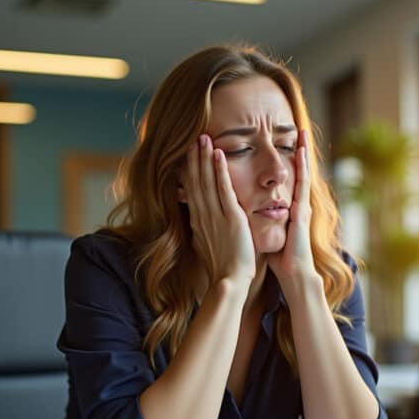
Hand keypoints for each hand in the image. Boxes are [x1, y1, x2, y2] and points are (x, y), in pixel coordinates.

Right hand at [185, 134, 255, 284]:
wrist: (229, 281)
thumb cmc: (223, 268)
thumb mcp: (208, 245)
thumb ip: (204, 231)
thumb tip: (199, 223)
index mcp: (198, 222)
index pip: (191, 190)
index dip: (189, 171)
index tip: (188, 154)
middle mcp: (203, 215)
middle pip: (196, 181)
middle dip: (194, 158)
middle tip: (193, 137)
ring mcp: (216, 216)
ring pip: (207, 181)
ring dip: (205, 158)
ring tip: (204, 138)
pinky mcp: (231, 218)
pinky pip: (224, 190)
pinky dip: (220, 171)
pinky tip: (219, 154)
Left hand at [267, 129, 316, 288]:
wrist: (292, 274)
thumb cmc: (278, 256)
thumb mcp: (267, 230)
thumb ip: (260, 218)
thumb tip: (244, 209)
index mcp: (287, 207)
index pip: (285, 178)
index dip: (284, 160)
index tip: (281, 141)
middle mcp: (296, 203)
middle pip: (296, 171)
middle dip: (298, 149)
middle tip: (299, 127)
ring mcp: (301, 206)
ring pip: (302, 173)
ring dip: (304, 152)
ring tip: (303, 132)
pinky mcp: (302, 212)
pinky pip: (302, 185)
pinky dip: (302, 168)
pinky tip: (301, 153)